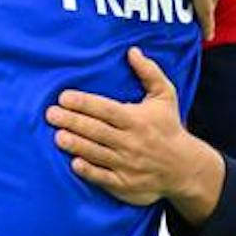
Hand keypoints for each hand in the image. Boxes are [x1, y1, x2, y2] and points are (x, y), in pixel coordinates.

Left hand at [47, 48, 223, 216]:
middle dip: (72, 121)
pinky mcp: (125, 184)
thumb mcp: (165, 96)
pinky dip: (89, 171)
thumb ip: (149, 72)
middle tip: (50, 114)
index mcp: (137, 120)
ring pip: (97, 153)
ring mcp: (128, 165)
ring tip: (57, 136)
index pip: (106, 109)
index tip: (64, 97)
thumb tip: (132, 50)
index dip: (84, 103)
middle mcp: (131, 142)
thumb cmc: (168, 127)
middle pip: (97, 130)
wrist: (185, 168)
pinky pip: (103, 177)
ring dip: (76, 145)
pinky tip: (74, 163)